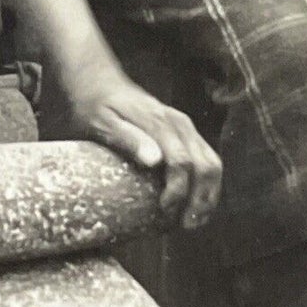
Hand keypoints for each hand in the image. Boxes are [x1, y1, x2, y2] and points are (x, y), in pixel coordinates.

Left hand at [60, 64, 222, 230]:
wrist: (97, 80)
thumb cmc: (94, 105)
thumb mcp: (102, 122)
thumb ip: (128, 139)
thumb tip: (155, 161)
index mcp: (160, 122)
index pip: (181, 162)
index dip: (178, 191)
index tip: (165, 211)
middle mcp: (179, 123)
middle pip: (206, 165)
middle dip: (200, 199)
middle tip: (185, 225)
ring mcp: (185, 126)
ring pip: (212, 162)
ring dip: (208, 195)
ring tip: (193, 220)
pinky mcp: (184, 131)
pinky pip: (207, 158)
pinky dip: (207, 183)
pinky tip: (194, 202)